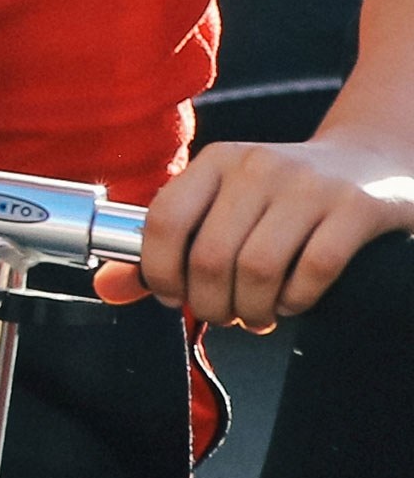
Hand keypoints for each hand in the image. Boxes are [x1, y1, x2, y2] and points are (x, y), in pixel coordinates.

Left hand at [136, 132, 413, 326]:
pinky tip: (293, 301)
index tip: (175, 297)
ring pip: (257, 269)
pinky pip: (313, 270)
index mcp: (218, 161)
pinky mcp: (355, 208)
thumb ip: (166, 249)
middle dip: (210, 304)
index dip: (160, 273)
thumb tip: (107, 289)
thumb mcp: (223, 207)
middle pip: (209, 257)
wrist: (370, 165)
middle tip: (224, 315)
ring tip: (256, 315)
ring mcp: (310, 185)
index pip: (163, 220)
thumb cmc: (282, 199)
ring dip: (251, 309)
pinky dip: (296, 300)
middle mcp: (259, 165)